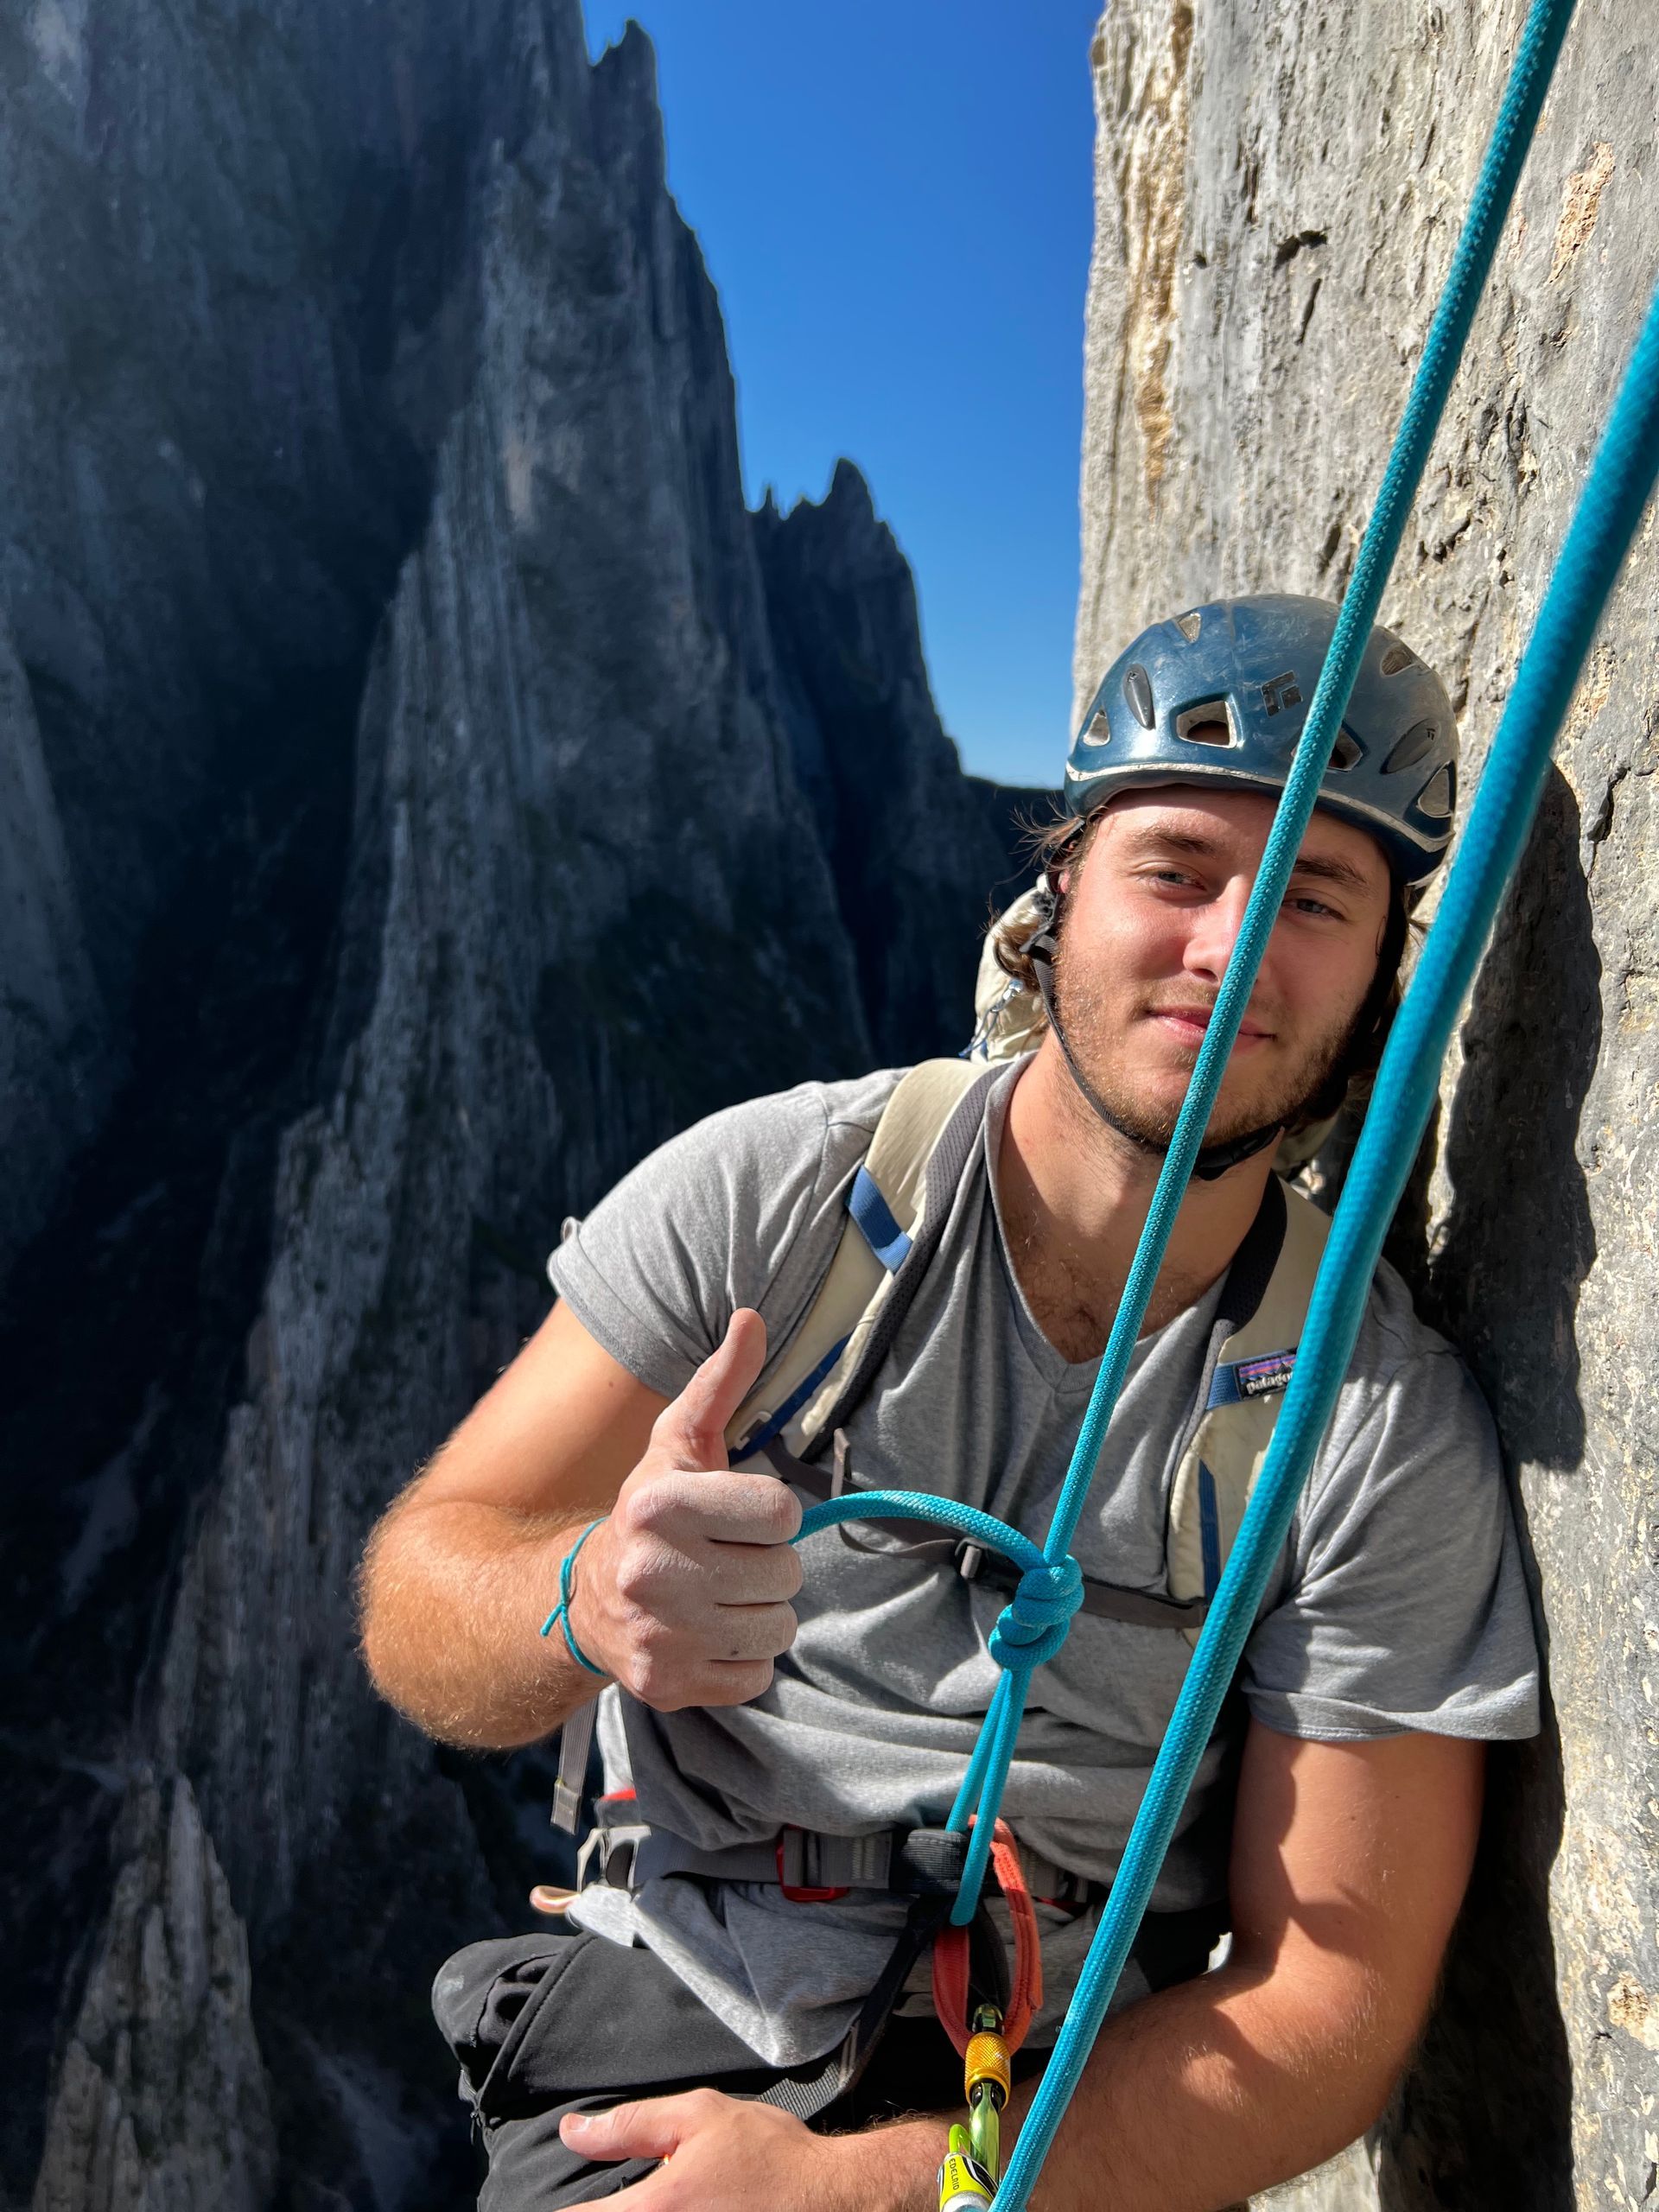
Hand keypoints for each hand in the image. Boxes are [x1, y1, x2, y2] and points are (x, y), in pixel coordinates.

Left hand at [561, 2088, 942, 2209]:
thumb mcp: (701, 2117)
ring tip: (662, 2202)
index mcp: (654, 2211)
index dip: (569, 2211)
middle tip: (629, 2196)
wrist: (836, 2201)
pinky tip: (684, 2210)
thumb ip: (631, 2124)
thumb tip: (571, 2131)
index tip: (571, 2201)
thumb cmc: (771, 2156)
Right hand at [566, 1311, 804, 1709]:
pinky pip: (758, 1677)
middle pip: (785, 1574)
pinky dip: (744, 1660)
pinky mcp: (667, 1685)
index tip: (737, 1517)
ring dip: (761, 1614)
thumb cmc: (650, 1513)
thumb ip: (721, 1382)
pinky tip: (708, 1636)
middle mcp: (654, 1572)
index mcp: (660, 1504)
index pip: (781, 1513)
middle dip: (767, 1565)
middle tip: (726, 1560)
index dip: (770, 1514)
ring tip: (719, 1597)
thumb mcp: (679, 1444)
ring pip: (778, 1628)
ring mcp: (660, 1635)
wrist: (586, 1602)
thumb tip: (752, 1317)